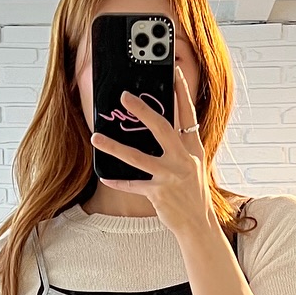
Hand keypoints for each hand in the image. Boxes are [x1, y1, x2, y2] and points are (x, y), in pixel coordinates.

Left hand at [92, 66, 218, 241]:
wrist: (199, 224)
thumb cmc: (193, 193)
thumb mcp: (193, 165)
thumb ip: (179, 146)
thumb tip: (159, 126)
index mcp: (193, 148)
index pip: (188, 113)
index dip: (182, 91)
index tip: (175, 71)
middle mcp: (183, 159)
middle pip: (161, 128)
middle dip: (142, 110)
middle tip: (124, 96)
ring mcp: (170, 176)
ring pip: (138, 157)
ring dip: (114, 147)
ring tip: (96, 137)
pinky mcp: (158, 193)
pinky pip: (133, 185)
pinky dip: (118, 181)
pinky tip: (104, 176)